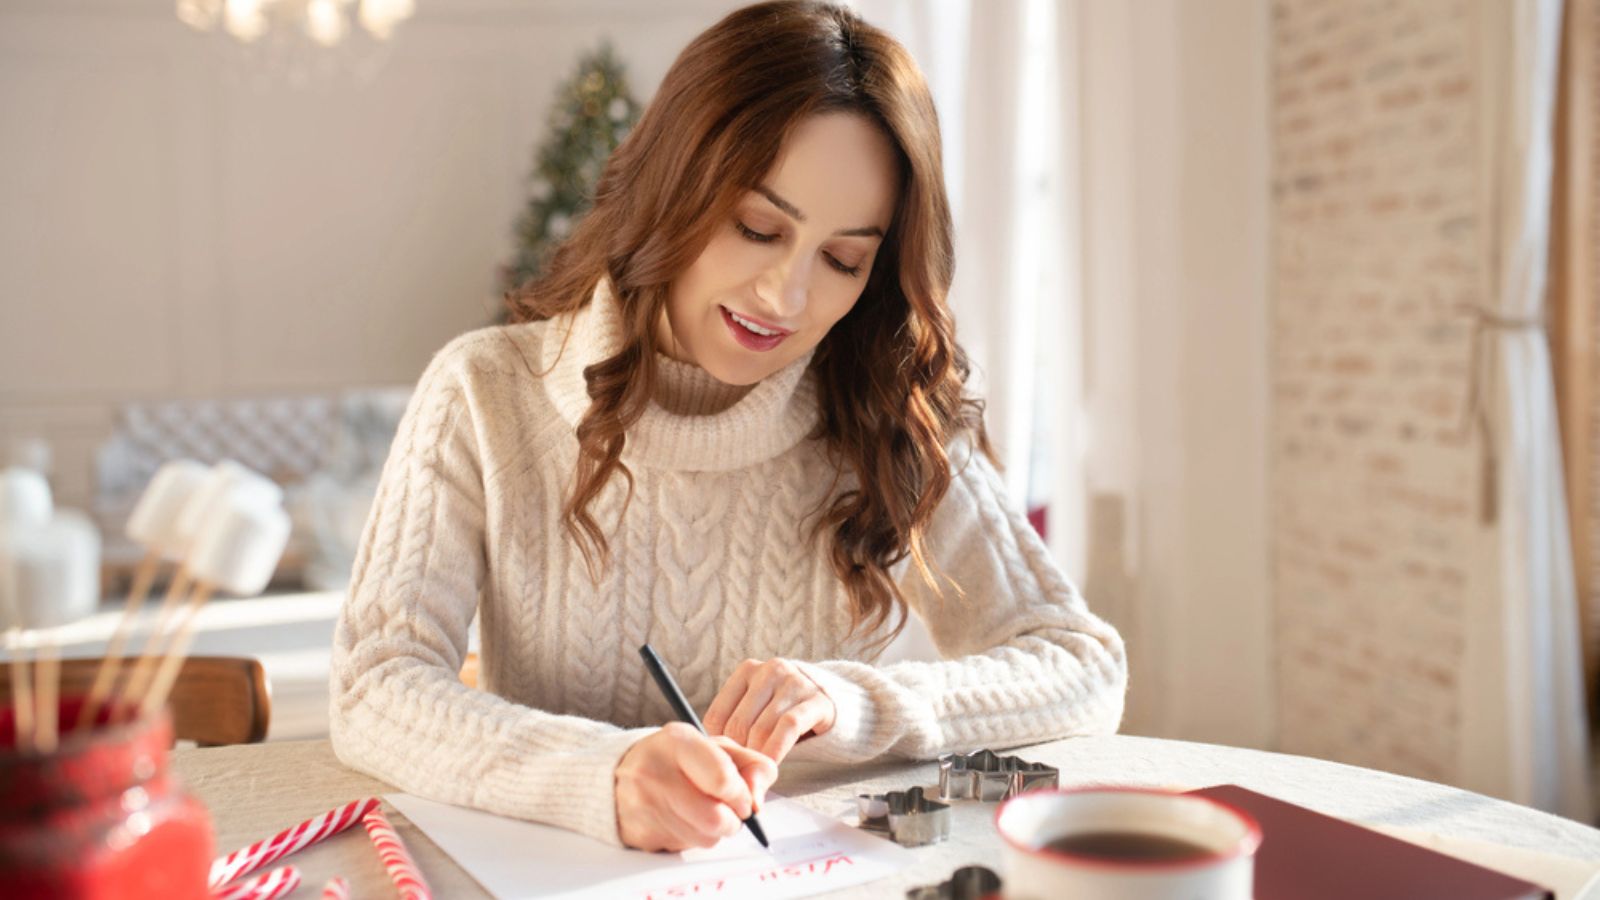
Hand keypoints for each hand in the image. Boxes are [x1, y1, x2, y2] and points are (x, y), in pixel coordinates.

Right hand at [614, 722, 776, 851]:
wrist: (622, 773)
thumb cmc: (680, 760)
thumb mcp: (719, 748)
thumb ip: (753, 767)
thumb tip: (757, 803)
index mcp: (678, 742)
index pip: (722, 779)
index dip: (742, 796)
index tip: (744, 799)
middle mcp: (654, 772)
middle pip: (715, 819)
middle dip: (732, 821)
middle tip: (729, 812)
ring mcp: (642, 805)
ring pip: (703, 839)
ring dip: (713, 832)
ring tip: (701, 811)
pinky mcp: (637, 833)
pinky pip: (682, 849)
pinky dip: (690, 839)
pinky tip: (680, 819)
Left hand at [703, 658, 836, 763]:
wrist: (838, 701)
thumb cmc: (788, 711)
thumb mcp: (759, 709)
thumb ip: (737, 725)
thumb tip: (712, 757)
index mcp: (747, 671)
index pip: (717, 715)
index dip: (718, 747)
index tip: (724, 767)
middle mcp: (770, 670)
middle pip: (738, 723)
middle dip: (739, 755)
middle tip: (741, 777)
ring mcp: (794, 682)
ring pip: (762, 727)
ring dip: (757, 757)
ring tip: (756, 775)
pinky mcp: (816, 699)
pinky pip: (788, 727)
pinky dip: (776, 750)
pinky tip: (772, 766)